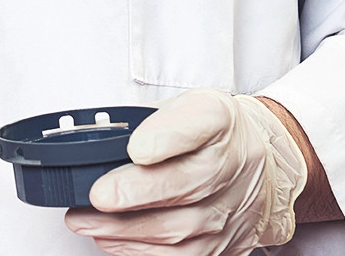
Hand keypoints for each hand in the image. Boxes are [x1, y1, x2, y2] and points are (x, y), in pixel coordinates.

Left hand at [64, 89, 306, 253]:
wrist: (259, 165)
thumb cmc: (213, 132)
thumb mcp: (187, 103)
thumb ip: (153, 118)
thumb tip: (106, 140)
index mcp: (218, 119)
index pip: (199, 123)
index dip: (166, 138)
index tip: (136, 147)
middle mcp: (231, 165)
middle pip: (186, 184)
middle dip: (137, 193)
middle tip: (99, 195)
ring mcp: (228, 210)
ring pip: (178, 229)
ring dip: (126, 229)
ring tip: (85, 220)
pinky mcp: (221, 245)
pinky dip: (140, 251)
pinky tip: (109, 239)